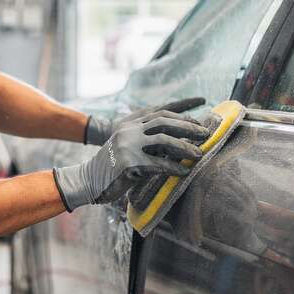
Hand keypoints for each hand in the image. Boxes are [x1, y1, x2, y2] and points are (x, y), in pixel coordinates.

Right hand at [54, 110, 210, 210]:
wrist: (87, 180)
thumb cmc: (111, 168)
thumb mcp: (127, 147)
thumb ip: (146, 141)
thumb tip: (175, 143)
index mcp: (130, 124)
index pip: (160, 113)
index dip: (181, 116)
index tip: (198, 122)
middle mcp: (129, 131)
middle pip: (165, 122)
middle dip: (188, 127)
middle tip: (205, 135)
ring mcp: (128, 145)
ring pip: (164, 141)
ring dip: (185, 147)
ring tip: (199, 155)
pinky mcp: (129, 162)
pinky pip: (158, 164)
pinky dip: (173, 168)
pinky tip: (184, 172)